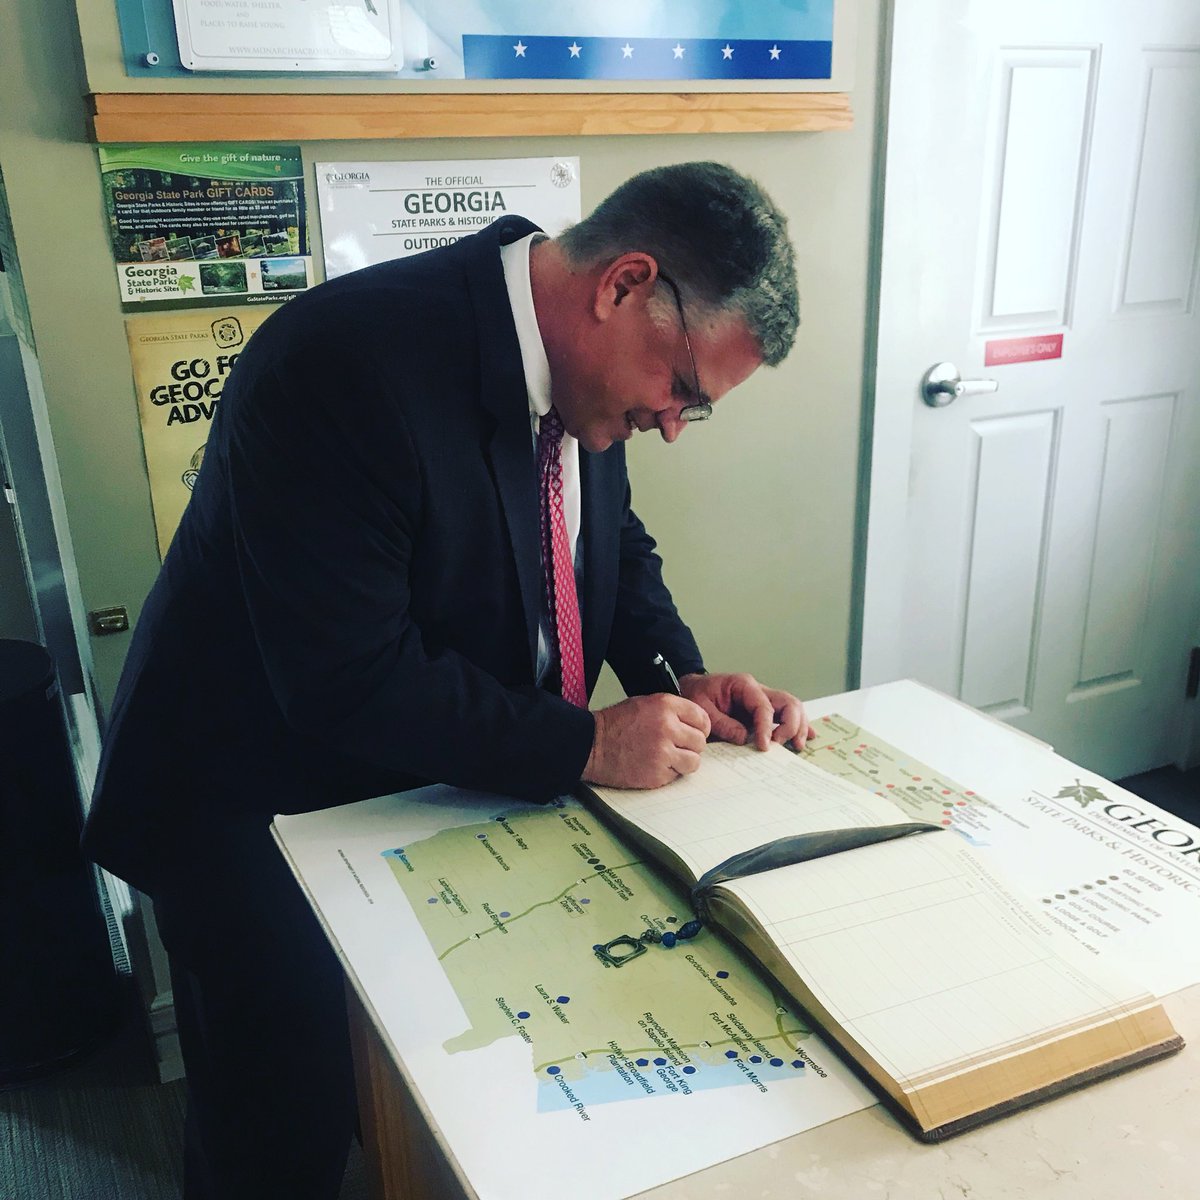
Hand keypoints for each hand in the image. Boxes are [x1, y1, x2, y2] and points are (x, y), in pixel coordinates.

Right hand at [583, 694, 710, 788]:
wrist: (592, 744)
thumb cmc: (616, 724)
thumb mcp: (645, 704)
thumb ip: (671, 711)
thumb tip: (694, 724)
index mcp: (666, 706)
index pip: (702, 718)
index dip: (700, 728)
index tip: (694, 733)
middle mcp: (668, 727)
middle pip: (700, 742)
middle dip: (691, 746)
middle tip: (678, 747)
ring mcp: (663, 752)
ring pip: (694, 761)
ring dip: (684, 761)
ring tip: (668, 758)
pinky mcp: (657, 774)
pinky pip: (677, 775)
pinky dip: (669, 773)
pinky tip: (654, 765)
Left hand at [679, 672, 813, 751]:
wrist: (693, 689)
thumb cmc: (696, 695)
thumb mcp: (702, 709)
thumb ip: (722, 723)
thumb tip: (744, 738)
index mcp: (743, 685)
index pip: (764, 706)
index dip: (766, 727)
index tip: (764, 746)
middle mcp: (758, 690)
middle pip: (788, 702)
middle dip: (790, 724)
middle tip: (782, 744)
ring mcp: (763, 700)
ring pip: (792, 708)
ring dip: (798, 726)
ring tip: (797, 745)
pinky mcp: (764, 711)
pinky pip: (786, 715)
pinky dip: (798, 725)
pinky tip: (807, 737)